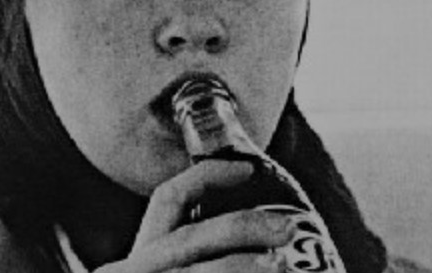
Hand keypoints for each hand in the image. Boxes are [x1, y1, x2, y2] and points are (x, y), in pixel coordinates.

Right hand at [95, 160, 294, 272]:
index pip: (170, 199)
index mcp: (139, 260)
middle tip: (292, 226)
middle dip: (246, 224)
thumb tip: (266, 236)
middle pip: (194, 234)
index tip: (250, 169)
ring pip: (209, 269)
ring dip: (253, 266)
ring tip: (289, 268)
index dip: (209, 176)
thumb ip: (198, 259)